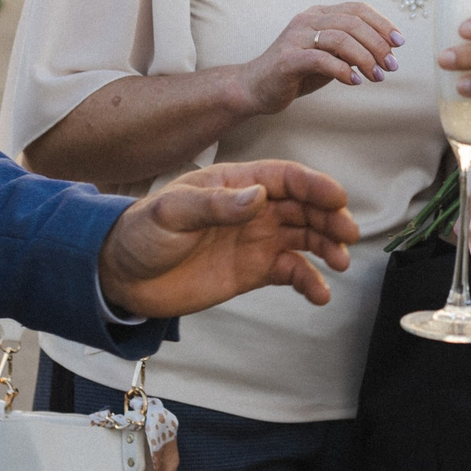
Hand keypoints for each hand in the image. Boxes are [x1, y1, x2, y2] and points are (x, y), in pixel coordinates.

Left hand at [97, 160, 360, 317]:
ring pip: (305, 237)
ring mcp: (257, 239)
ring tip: (340, 262)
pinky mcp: (255, 270)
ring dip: (327, 246)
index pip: (285, 177)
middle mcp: (253, 208)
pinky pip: (292, 271)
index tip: (337, 198)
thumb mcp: (172, 212)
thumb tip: (259, 196)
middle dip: (329, 217)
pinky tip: (320, 293)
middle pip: (304, 206)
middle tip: (347, 234)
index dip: (314, 185)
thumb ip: (215, 205)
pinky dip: (310, 281)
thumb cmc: (142, 233)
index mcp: (236, 183)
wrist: (123, 276)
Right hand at [233, 2, 403, 117]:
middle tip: (391, 65)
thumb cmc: (297, 73)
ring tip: (377, 76)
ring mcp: (295, 37)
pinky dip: (343, 70)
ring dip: (365, 58)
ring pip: (340, 39)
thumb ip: (352, 50)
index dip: (382, 23)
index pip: (357, 9)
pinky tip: (355, 82)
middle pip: (352, 22)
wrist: (256, 88)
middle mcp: (307, 20)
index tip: (399, 43)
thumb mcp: (329, 57)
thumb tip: (387, 51)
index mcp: (319, 14)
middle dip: (377, 44)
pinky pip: (321, 59)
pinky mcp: (288, 59)